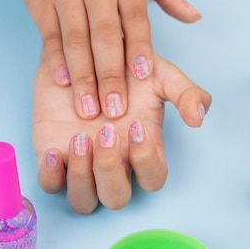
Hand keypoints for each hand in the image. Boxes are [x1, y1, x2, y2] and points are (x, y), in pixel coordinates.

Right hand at [0, 0, 200, 119]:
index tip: (144, 78)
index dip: (139, 48)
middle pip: (105, 36)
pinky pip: (50, 35)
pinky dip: (55, 59)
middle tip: (116, 109)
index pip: (135, 18)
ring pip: (76, 40)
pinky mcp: (41, 2)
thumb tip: (194, 16)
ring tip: (89, 108)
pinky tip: (61, 81)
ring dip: (83, 77)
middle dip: (110, 75)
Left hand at [32, 51, 210, 213]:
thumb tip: (199, 118)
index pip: (152, 178)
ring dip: (83, 177)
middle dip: (110, 171)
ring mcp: (81, 164)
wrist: (81, 47)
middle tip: (105, 132)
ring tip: (79, 139)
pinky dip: (52, 177)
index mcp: (140, 148)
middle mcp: (112, 163)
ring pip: (84, 201)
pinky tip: (55, 150)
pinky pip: (50, 186)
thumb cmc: (123, 65)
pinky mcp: (51, 157)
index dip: (146, 161)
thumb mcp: (160, 73)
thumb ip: (187, 93)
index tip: (135, 126)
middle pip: (117, 198)